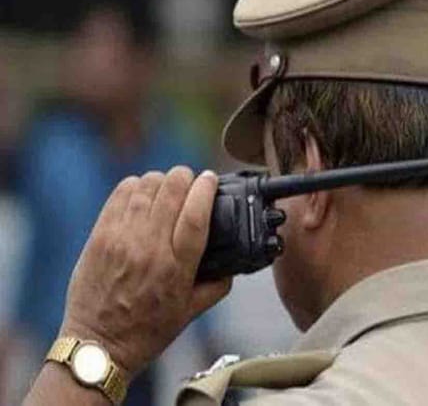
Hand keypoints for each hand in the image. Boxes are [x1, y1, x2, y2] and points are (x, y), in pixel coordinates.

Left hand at [59, 167, 230, 378]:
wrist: (99, 345)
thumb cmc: (147, 331)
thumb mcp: (191, 313)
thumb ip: (218, 285)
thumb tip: (233, 263)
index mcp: (177, 267)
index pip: (196, 214)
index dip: (206, 189)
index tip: (211, 179)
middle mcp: (150, 248)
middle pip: (171, 190)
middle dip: (186, 177)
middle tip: (190, 181)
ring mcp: (121, 239)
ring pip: (146, 186)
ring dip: (161, 180)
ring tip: (167, 188)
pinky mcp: (100, 236)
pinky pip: (121, 194)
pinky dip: (136, 186)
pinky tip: (143, 193)